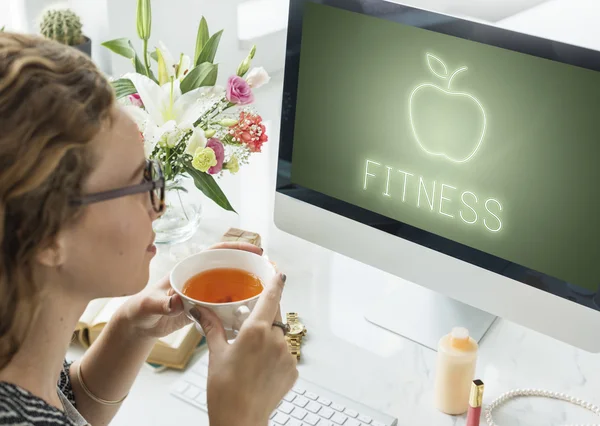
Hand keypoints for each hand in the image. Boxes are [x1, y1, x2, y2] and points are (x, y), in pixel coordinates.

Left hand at [117, 241, 263, 339]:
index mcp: (189, 268)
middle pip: (229, 265)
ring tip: (266, 289)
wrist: (139, 325)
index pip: (216, 252)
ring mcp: (204, 292)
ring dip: (247, 285)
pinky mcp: (205, 307)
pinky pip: (226, 303)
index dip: (237, 248)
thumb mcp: (150, 305)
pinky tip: (250, 310)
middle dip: (249, 265)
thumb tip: (177, 300)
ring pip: (230, 284)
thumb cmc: (141, 310)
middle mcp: (199, 277)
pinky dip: (239, 305)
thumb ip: (162, 303)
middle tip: (269, 270)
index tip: (255, 250)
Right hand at [190, 273, 296, 425]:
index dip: (276, 283)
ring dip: (269, 338)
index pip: (271, 297)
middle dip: (266, 315)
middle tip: (251, 324)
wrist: (240, 420)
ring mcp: (287, 355)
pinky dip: (275, 356)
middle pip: (276, 315)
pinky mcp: (293, 370)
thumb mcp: (216, 354)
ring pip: (280, 336)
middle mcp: (275, 340)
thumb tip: (200, 310)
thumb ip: (212, 327)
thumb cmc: (225, 390)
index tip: (279, 273)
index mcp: (256, 331)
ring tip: (252, 355)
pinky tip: (260, 368)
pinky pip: (285, 354)